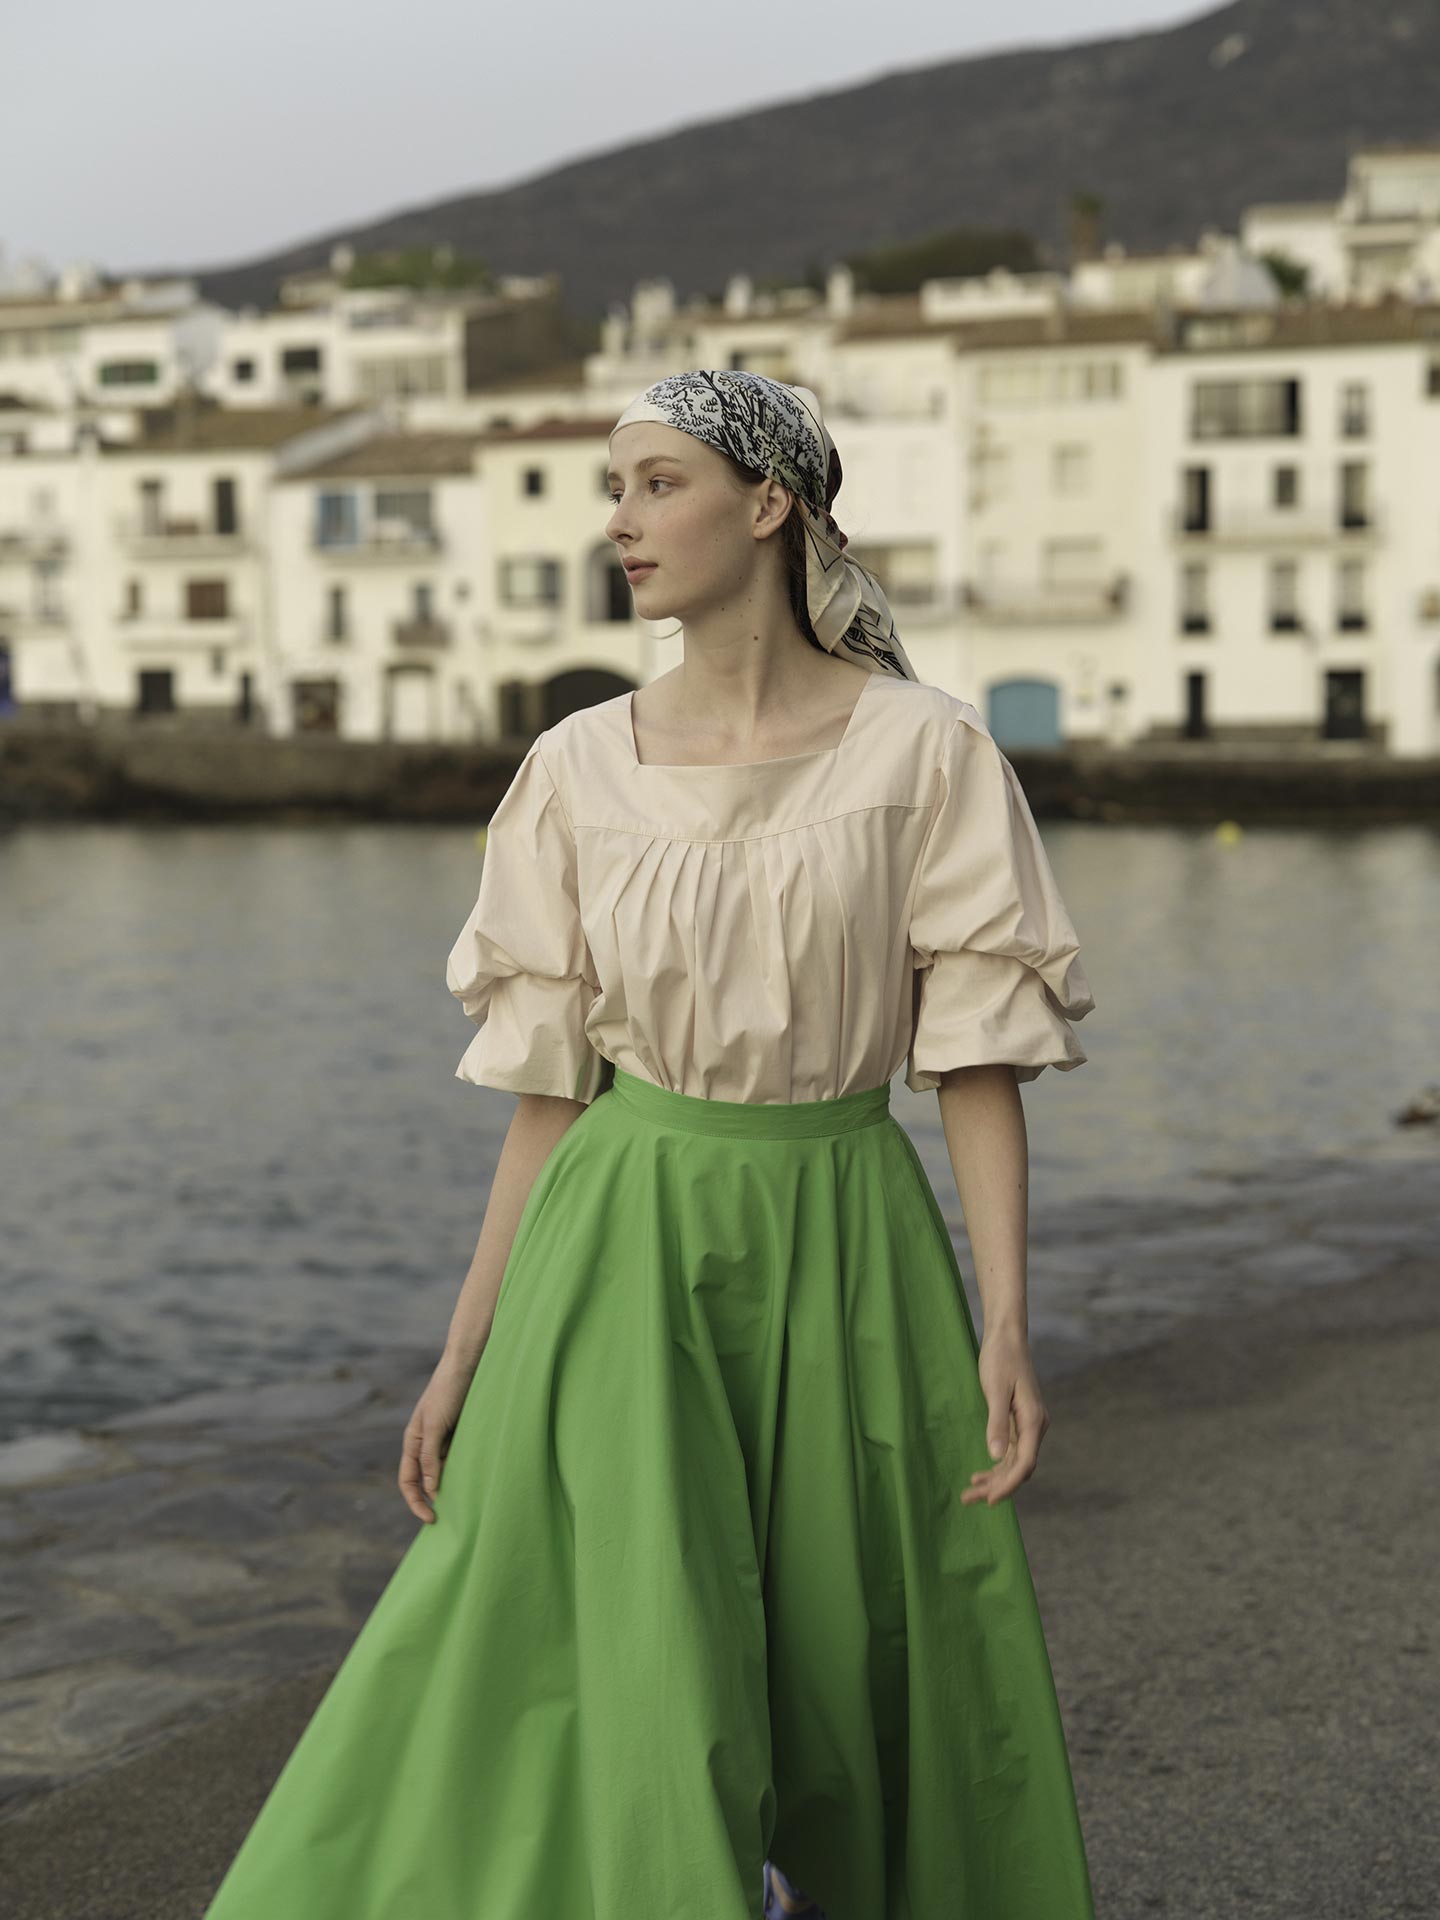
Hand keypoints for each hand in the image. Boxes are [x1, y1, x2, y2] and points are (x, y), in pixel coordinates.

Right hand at [398, 1351, 477, 1522]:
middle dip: (434, 1499)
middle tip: (452, 1517)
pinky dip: (464, 1469)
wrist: (468, 1364)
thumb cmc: (447, 1391)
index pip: (408, 1480)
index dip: (416, 1502)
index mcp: (413, 1441)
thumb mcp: (435, 1425)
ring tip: (468, 1500)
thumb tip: (430, 1490)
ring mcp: (443, 1438)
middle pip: (425, 1479)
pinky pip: (459, 1458)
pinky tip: (477, 1477)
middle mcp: (425, 1442)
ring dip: (452, 1484)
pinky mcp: (459, 1432)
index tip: (432, 1519)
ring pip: (444, 1470)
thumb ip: (430, 1456)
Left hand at [960, 1325, 1049, 1505]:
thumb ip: (996, 1423)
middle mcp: (1035, 1426)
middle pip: (1020, 1467)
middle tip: (968, 1500)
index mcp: (1033, 1420)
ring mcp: (1028, 1425)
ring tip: (970, 1493)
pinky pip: (1011, 1451)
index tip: (989, 1500)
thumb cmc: (1000, 1359)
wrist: (1007, 1338)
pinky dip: (997, 1465)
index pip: (1025, 1463)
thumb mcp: (995, 1390)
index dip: (1008, 1484)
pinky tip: (980, 1474)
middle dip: (997, 1486)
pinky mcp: (1019, 1421)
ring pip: (1014, 1462)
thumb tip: (995, 1456)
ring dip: (995, 1478)